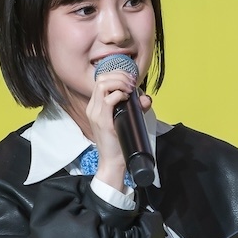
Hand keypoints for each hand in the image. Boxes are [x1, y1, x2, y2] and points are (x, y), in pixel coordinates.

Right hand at [86, 71, 151, 190]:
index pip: (101, 80)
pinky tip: (127, 98)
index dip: (117, 75)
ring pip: (102, 85)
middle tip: (132, 83)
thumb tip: (145, 98)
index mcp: (95, 106)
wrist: (112, 162)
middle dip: (119, 75)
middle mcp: (92, 108)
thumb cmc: (119, 142)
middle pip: (100, 78)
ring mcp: (95, 114)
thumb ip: (134, 108)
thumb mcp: (125, 120)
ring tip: (130, 89)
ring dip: (119, 82)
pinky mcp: (102, 121)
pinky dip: (120, 94)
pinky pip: (108, 99)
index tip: (130, 81)